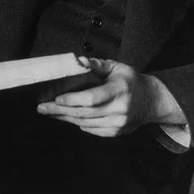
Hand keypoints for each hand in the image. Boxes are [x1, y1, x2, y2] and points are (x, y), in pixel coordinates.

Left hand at [36, 57, 180, 136]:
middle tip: (41, 107)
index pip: (92, 98)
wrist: (151, 101)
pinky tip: (65, 117)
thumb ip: (97, 64)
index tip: (56, 98)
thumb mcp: (117, 66)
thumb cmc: (130, 80)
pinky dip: (76, 123)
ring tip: (48, 112)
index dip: (73, 100)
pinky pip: (91, 129)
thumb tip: (78, 61)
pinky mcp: (115, 133)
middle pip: (84, 113)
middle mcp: (119, 109)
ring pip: (85, 123)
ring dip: (65, 118)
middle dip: (60, 110)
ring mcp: (118, 124)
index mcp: (120, 90)